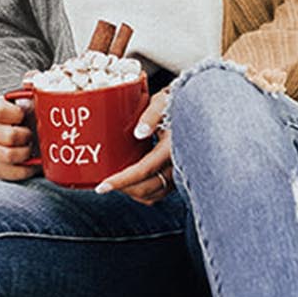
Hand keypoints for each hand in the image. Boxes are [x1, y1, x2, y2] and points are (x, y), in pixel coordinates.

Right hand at [0, 88, 40, 180]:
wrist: (19, 121)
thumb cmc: (26, 104)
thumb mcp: (29, 89)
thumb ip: (31, 81)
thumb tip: (32, 78)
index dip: (14, 114)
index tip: (24, 114)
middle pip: (6, 137)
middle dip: (25, 136)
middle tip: (33, 133)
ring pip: (6, 156)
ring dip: (25, 152)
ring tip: (33, 146)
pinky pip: (7, 172)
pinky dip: (23, 169)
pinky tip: (32, 162)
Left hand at [94, 88, 172, 203]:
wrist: (195, 110)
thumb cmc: (175, 103)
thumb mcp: (163, 102)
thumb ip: (151, 116)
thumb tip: (139, 132)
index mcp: (172, 146)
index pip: (144, 170)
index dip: (121, 180)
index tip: (102, 187)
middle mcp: (178, 164)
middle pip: (147, 187)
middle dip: (123, 189)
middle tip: (103, 184)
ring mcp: (179, 173)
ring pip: (153, 194)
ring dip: (133, 192)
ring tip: (116, 184)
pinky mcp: (178, 176)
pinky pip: (159, 192)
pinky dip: (144, 192)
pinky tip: (132, 184)